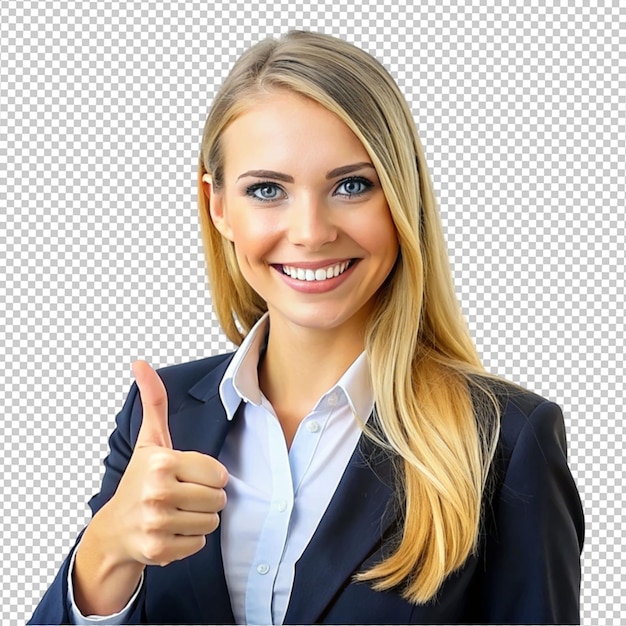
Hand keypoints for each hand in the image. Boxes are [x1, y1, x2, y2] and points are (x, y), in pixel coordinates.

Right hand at [73, 361, 227, 613]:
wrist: (115, 528)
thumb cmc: (140, 480)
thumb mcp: (151, 440)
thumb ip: (154, 401)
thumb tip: (140, 362)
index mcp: (161, 461)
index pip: (219, 474)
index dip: (208, 476)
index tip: (187, 476)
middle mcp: (157, 491)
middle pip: (219, 498)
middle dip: (206, 498)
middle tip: (182, 496)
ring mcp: (156, 522)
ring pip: (212, 522)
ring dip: (199, 519)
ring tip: (177, 513)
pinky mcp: (158, 550)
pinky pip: (199, 543)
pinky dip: (189, 540)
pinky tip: (170, 531)